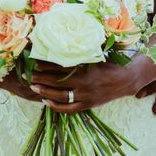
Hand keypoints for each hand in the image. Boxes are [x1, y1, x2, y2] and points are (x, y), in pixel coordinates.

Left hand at [26, 60, 148, 113]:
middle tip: (28, 75)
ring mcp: (86, 97)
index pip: (61, 68)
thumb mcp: (96, 56)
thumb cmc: (110, 64)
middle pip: (58, 82)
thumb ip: (80, 54)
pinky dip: (56, 107)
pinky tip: (46, 101)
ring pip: (61, 97)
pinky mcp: (88, 105)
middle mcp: (85, 85)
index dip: (46, 66)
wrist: (126, 80)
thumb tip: (61, 45)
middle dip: (41, 78)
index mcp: (86, 71)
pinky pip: (69, 109)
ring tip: (34, 86)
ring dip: (45, 91)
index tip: (35, 62)